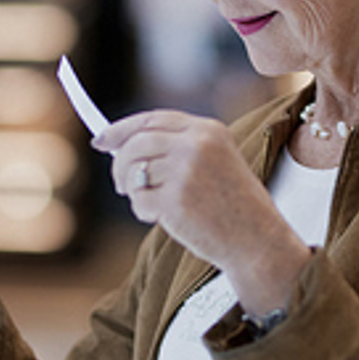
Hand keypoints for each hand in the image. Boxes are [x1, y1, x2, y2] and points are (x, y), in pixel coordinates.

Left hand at [92, 111, 310, 315]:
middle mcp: (196, 145)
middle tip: (120, 184)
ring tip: (154, 205)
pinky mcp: (175, 201)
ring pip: (133, 173)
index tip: (101, 139)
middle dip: (120, 164)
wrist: (257, 239)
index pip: (153, 120)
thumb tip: (121, 146)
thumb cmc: (234, 204)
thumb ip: (177, 147)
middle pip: (136, 143)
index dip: (122, 129)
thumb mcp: (216, 161)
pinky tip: (164, 219)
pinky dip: (144, 212)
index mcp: (209, 130)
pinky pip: (139, 201)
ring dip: (134, 192)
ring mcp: (185, 172)